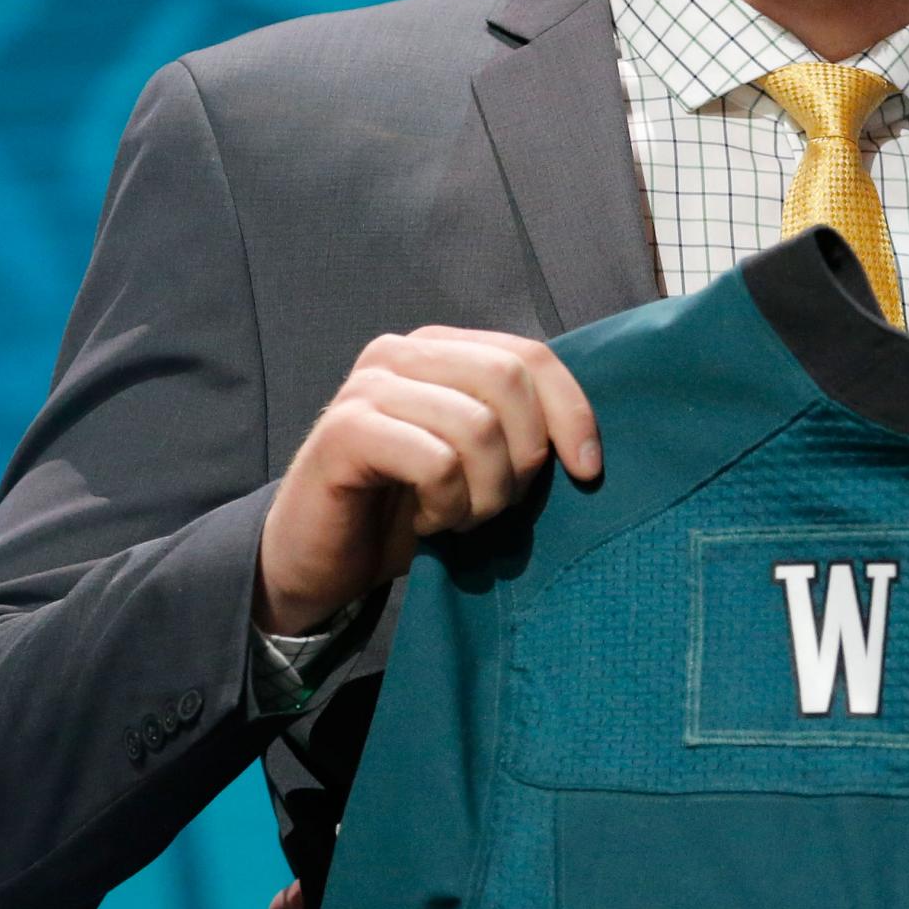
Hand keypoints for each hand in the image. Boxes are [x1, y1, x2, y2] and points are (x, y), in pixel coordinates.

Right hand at [254, 329, 600, 638]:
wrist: (321, 560)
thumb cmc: (407, 510)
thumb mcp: (479, 464)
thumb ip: (518, 431)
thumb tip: (587, 442)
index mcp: (441, 347)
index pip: (531, 355)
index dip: (571, 411)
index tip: (587, 471)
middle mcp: (401, 352)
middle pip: (508, 379)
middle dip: (524, 456)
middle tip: (499, 505)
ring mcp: (368, 387)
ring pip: (477, 425)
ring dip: (485, 492)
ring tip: (460, 518)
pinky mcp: (344, 431)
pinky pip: (435, 461)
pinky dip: (448, 505)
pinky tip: (429, 523)